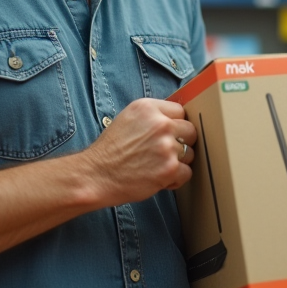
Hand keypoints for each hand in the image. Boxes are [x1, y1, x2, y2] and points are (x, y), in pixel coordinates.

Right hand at [80, 98, 196, 206]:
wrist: (96, 174)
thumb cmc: (110, 150)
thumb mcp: (128, 119)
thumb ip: (152, 117)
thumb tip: (175, 121)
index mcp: (148, 108)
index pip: (180, 111)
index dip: (176, 125)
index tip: (170, 134)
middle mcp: (160, 124)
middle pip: (190, 131)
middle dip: (182, 143)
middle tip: (166, 152)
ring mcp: (166, 146)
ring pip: (190, 153)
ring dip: (178, 162)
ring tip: (158, 167)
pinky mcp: (169, 168)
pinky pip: (186, 172)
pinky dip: (175, 179)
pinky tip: (159, 178)